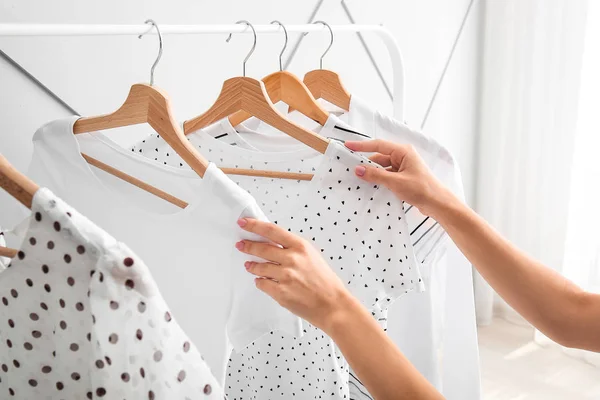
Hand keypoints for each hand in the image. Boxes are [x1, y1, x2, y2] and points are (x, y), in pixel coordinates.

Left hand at [235, 218, 355, 333]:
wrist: (332, 304)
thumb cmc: (324, 281)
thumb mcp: (311, 256)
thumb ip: (292, 249)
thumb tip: (271, 243)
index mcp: (300, 246)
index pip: (271, 230)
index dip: (254, 225)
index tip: (244, 223)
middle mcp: (291, 259)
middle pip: (261, 248)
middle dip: (248, 246)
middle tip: (241, 245)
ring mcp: (285, 276)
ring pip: (259, 267)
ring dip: (252, 266)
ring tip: (250, 266)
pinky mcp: (280, 292)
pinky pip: (262, 284)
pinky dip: (260, 281)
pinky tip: (261, 280)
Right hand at [345, 139, 451, 216]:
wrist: (438, 203)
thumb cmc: (421, 189)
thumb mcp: (395, 182)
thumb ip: (375, 175)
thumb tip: (358, 169)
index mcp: (403, 152)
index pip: (378, 145)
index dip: (362, 146)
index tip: (348, 146)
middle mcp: (403, 157)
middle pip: (379, 156)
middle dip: (365, 162)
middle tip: (349, 167)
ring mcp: (403, 167)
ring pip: (382, 167)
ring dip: (372, 173)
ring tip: (357, 178)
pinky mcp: (402, 177)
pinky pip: (386, 175)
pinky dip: (378, 179)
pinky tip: (369, 185)